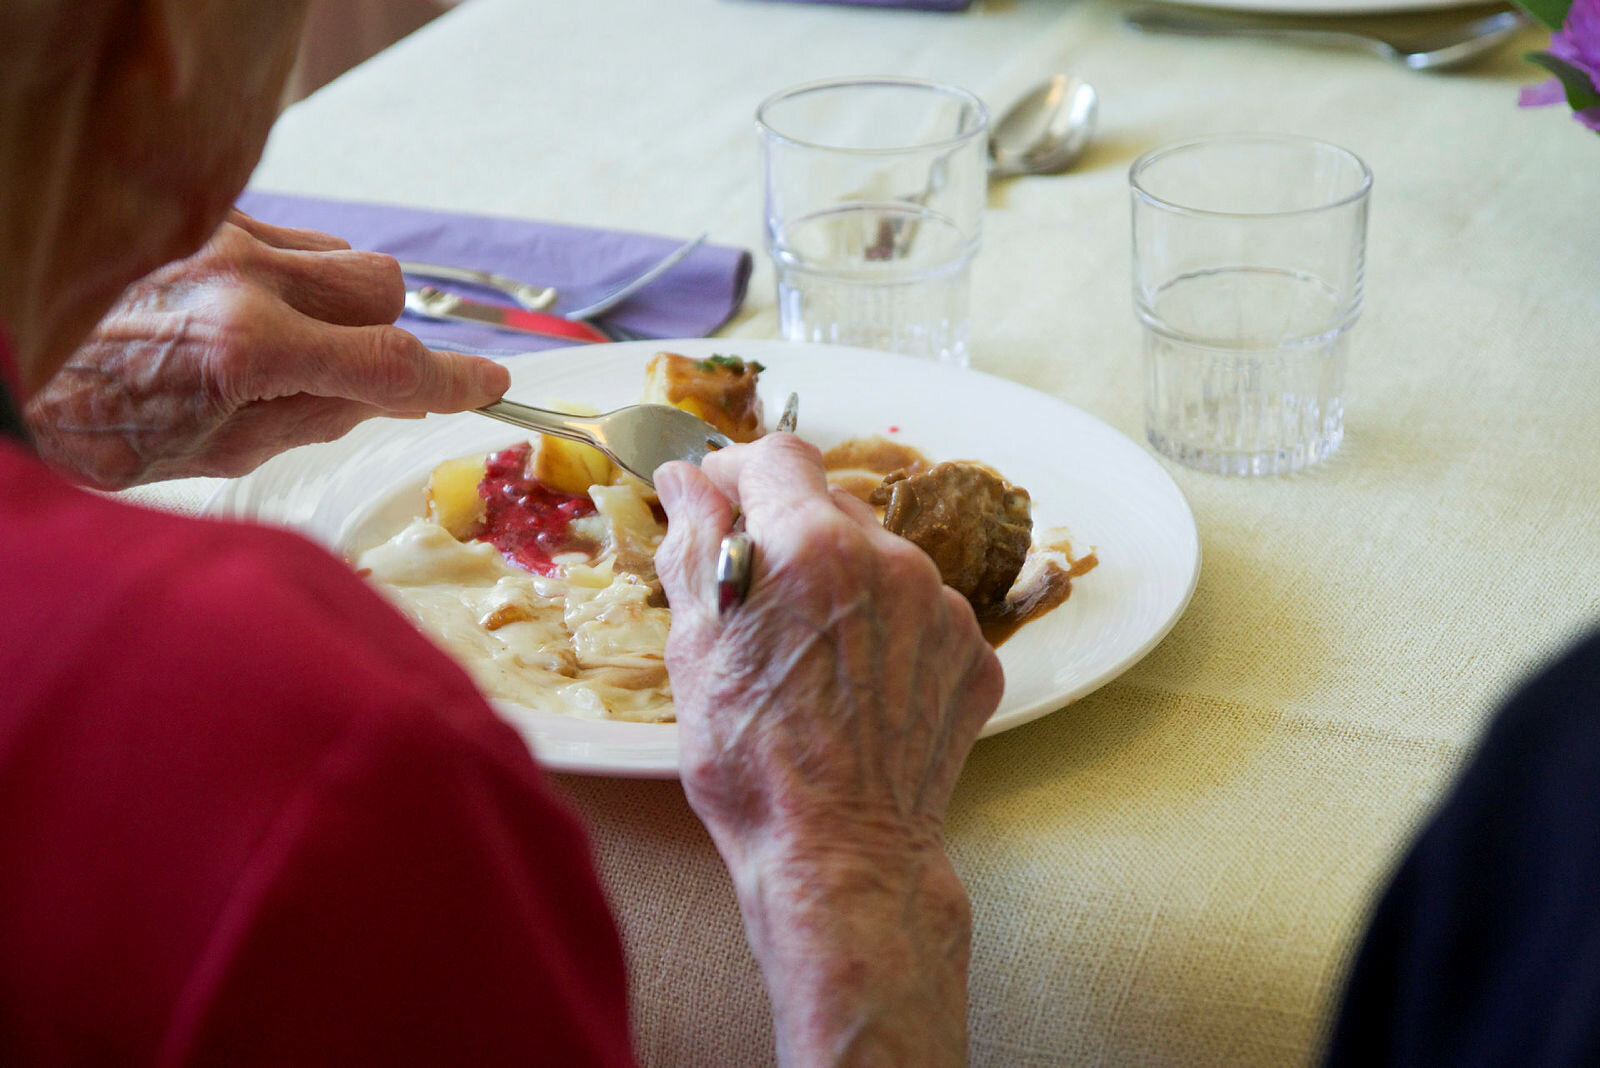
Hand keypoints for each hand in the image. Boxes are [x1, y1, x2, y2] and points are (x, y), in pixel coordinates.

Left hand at [24, 210, 509, 487]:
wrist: (8, 374)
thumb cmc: (96, 429)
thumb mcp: (219, 452)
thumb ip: (317, 417)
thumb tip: (390, 396)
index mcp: (248, 350)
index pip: (392, 363)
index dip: (456, 381)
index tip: (492, 387)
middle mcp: (238, 278)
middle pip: (384, 286)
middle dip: (389, 334)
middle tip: (360, 378)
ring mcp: (214, 237)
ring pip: (339, 256)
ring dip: (341, 303)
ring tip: (291, 346)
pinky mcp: (192, 219)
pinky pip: (285, 238)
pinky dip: (292, 278)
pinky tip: (249, 313)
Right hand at [655, 435, 1003, 1065]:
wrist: (841, 853)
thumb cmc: (750, 760)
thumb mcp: (695, 647)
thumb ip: (693, 544)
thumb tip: (688, 479)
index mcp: (812, 545)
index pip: (777, 456)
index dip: (738, 473)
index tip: (716, 505)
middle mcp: (891, 557)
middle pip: (831, 504)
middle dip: (788, 533)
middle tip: (755, 596)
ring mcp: (944, 607)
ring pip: (882, 558)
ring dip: (843, 582)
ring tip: (810, 655)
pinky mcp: (977, 654)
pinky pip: (923, 613)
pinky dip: (888, 631)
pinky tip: (858, 685)